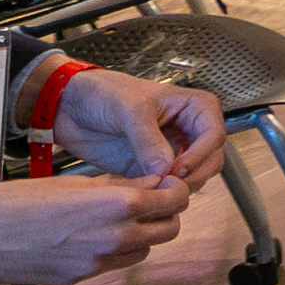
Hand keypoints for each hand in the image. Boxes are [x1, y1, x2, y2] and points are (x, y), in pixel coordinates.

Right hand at [0, 171, 189, 284]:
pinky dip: (116, 250)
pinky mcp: (79, 278)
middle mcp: (113, 238)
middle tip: (152, 200)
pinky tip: (93, 235)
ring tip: (120, 218)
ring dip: (143, 234)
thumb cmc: (11, 201)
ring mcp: (97, 263)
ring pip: (144, 250)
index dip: (176, 190)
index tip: (168, 184)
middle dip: (166, 214)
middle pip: (169, 230)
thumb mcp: (70, 181)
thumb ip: (116, 185)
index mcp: (114, 206)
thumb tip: (149, 182)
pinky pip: (114, 265)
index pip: (174, 201)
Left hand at [44, 68, 225, 190]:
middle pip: (210, 160)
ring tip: (154, 185)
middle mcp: (188, 131)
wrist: (70, 106)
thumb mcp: (130, 110)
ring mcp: (172, 151)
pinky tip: (144, 189)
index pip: (214, 136)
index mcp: (194, 108)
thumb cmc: (103, 93)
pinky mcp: (153, 168)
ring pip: (194, 177)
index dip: (200, 154)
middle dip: (193, 174)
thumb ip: (149, 140)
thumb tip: (166, 168)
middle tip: (167, 182)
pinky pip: (168, 186)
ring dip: (178, 186)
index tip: (177, 167)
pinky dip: (160, 191)